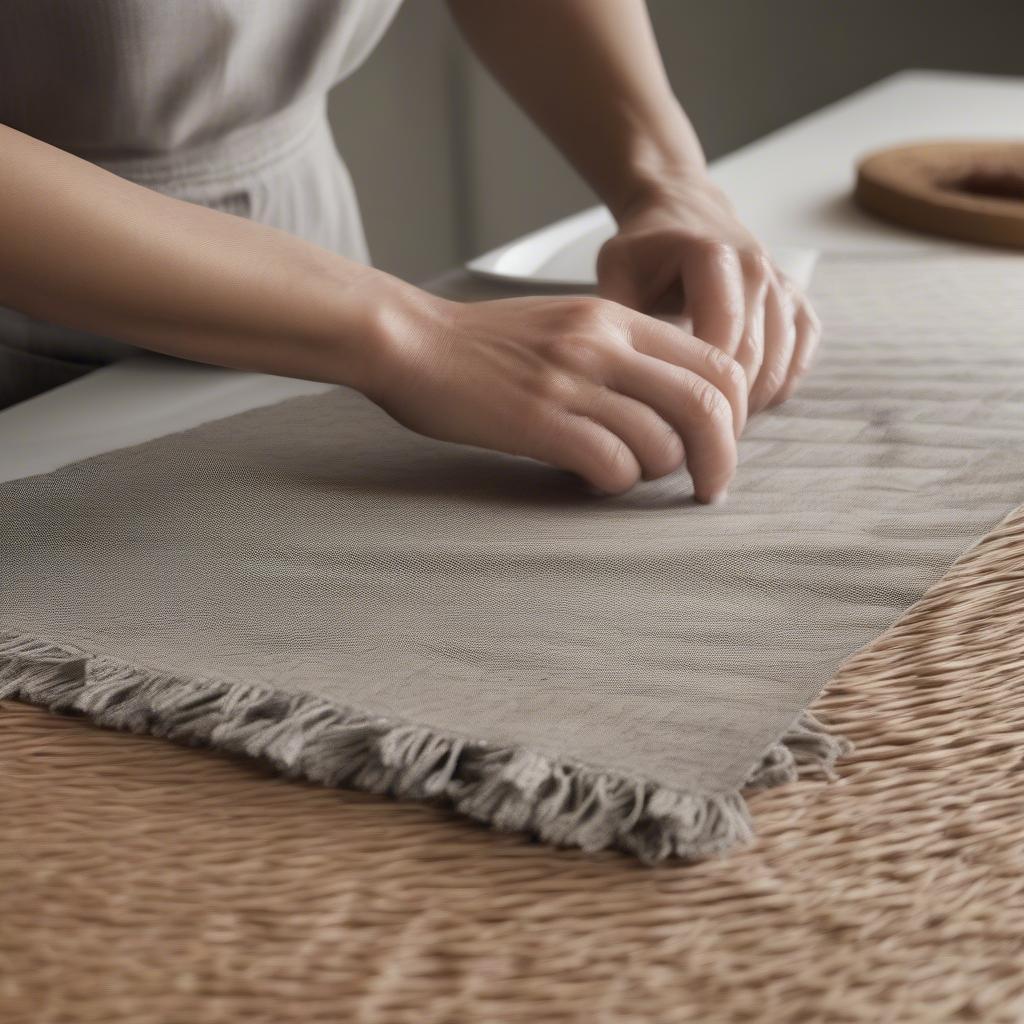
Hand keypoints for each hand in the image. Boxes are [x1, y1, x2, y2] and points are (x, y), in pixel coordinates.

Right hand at [369, 291, 746, 500]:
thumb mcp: (566, 324)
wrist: (412, 341)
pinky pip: (611, 464)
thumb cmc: (484, 344)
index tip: (720, 444)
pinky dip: (614, 482)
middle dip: (720, 457)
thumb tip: (670, 401)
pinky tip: (591, 477)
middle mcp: (603, 344)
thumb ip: (621, 351)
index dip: (734, 413)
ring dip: (654, 472)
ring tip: (624, 472)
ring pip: (661, 442)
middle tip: (710, 487)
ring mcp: (571, 381)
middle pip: (707, 404)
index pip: (715, 362)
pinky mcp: (539, 421)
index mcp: (615, 318)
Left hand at [597, 173, 820, 412]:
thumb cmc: (644, 248)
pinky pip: (800, 356)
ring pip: (780, 364)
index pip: (720, 341)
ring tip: (710, 425)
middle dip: (724, 408)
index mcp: (713, 256)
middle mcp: (758, 267)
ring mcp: (783, 284)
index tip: (673, 427)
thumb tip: (610, 383)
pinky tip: (741, 401)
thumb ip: (615, 324)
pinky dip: (775, 387)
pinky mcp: (796, 301)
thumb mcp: (615, 274)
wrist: (682, 211)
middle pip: (753, 359)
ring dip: (749, 403)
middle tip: (691, 442)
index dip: (701, 393)